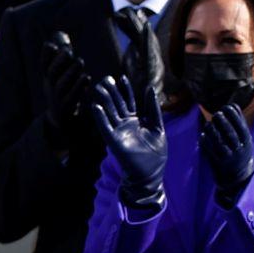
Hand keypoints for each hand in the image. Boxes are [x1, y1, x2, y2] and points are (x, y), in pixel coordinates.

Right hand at [40, 32, 90, 144]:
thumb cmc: (63, 93)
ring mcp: (57, 100)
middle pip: (51, 74)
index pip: (44, 65)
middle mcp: (50, 88)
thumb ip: (62, 57)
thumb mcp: (60, 76)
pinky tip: (86, 78)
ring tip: (80, 61)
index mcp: (48, 79)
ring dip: (70, 73)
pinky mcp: (67, 110)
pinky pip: (72, 99)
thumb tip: (62, 36)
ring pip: (61, 86)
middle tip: (69, 51)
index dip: (46, 55)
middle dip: (59, 62)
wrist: (60, 120)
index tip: (50, 44)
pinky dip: (79, 88)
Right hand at [90, 75, 166, 207]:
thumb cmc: (155, 154)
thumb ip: (153, 109)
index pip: (129, 101)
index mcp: (135, 121)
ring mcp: (119, 133)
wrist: (150, 175)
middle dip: (111, 92)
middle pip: (117, 104)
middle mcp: (125, 125)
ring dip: (104, 101)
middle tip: (104, 79)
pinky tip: (96, 107)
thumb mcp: (158, 127)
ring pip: (110, 113)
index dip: (125, 90)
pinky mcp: (114, 142)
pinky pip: (106, 128)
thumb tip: (149, 88)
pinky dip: (100, 118)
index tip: (121, 77)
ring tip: (97, 88)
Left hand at [201, 103, 253, 207]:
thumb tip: (233, 105)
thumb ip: (239, 122)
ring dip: (213, 131)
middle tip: (217, 113)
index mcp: (247, 141)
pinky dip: (206, 142)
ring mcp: (228, 157)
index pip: (241, 126)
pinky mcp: (218, 163)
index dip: (234, 116)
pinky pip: (210, 151)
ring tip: (208, 124)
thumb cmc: (240, 149)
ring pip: (219, 142)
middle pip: (230, 134)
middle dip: (223, 122)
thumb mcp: (244, 138)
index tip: (227, 106)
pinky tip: (203, 135)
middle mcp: (239, 149)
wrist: (238, 174)